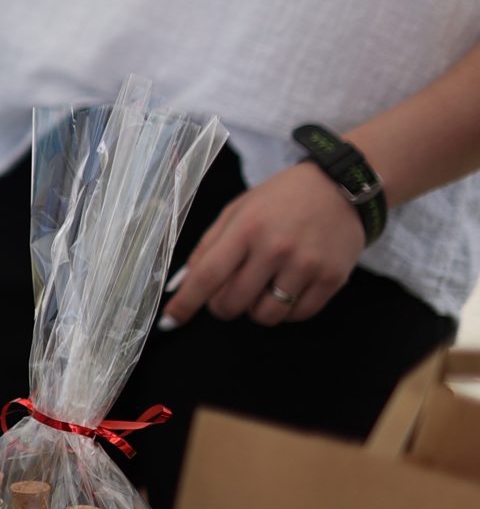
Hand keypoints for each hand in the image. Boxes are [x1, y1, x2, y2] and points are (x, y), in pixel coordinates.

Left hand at [161, 163, 367, 329]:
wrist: (338, 188)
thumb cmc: (280, 199)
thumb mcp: (237, 210)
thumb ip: (209, 246)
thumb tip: (185, 282)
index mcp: (245, 228)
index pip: (207, 275)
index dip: (186, 302)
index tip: (170, 319)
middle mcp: (275, 249)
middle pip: (234, 302)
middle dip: (221, 307)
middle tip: (226, 295)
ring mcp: (305, 266)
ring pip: (266, 315)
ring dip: (254, 311)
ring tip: (259, 290)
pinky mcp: (331, 279)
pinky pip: (298, 315)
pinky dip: (285, 311)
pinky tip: (285, 290)